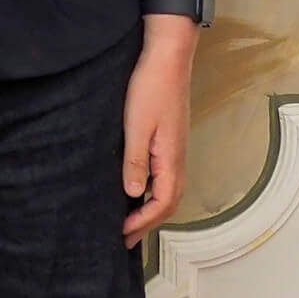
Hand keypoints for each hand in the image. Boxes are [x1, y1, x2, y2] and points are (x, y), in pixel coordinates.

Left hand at [121, 30, 196, 246]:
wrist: (167, 59)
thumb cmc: (150, 89)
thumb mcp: (136, 126)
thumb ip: (135, 161)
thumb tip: (133, 194)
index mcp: (171, 160)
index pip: (162, 204)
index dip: (142, 223)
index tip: (121, 234)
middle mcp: (177, 160)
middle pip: (167, 203)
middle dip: (147, 223)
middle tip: (123, 238)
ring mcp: (174, 150)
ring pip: (167, 191)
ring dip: (150, 209)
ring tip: (128, 221)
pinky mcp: (168, 141)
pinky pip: (163, 176)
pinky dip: (151, 191)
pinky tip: (135, 189)